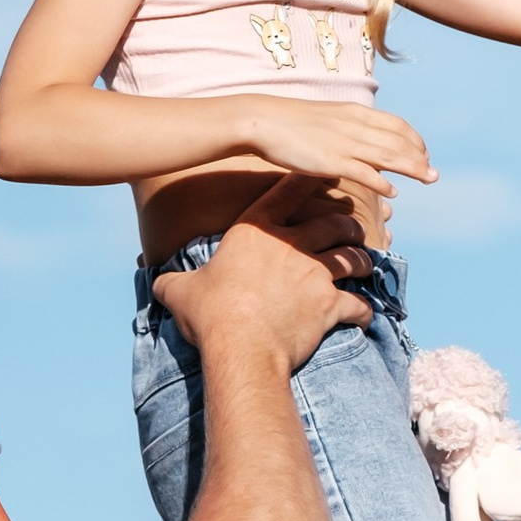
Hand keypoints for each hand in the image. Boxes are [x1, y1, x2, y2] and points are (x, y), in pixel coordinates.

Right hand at [160, 178, 373, 375]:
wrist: (240, 348)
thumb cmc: (210, 315)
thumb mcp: (181, 292)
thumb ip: (172, 281)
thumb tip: (155, 282)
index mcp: (256, 231)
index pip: (287, 192)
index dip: (308, 179)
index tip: (324, 172)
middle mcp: (291, 245)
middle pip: (333, 223)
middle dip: (348, 223)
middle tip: (353, 228)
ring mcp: (314, 274)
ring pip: (351, 257)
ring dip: (362, 260)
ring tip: (365, 263)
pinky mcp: (329, 304)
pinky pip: (357, 304)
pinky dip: (364, 311)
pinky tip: (364, 315)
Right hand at [239, 92, 435, 214]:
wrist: (263, 120)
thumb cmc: (290, 122)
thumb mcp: (326, 119)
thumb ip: (346, 129)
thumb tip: (360, 143)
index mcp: (355, 113)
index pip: (396, 125)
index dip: (414, 141)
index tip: (423, 155)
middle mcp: (355, 125)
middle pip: (399, 141)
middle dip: (420, 157)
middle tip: (433, 174)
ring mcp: (345, 143)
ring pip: (389, 155)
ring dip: (413, 168)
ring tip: (428, 179)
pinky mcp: (331, 160)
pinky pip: (365, 172)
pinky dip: (382, 182)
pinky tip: (393, 191)